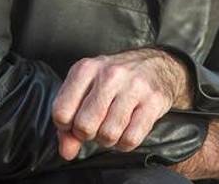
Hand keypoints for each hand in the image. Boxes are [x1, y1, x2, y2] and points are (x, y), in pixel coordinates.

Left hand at [51, 47, 191, 159]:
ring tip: (113, 125)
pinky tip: (127, 129)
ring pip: (108, 135)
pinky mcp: (153, 101)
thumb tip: (67, 152)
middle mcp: (110, 74)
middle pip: (84, 126)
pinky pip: (130, 139)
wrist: (157, 65)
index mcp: (86, 68)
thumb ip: (70, 120)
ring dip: (108, 139)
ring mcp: (134, 87)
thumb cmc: (115, 81)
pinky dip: (125, 143)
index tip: (76, 122)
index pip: (61, 112)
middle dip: (88, 134)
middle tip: (96, 125)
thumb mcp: (86, 90)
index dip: (66, 126)